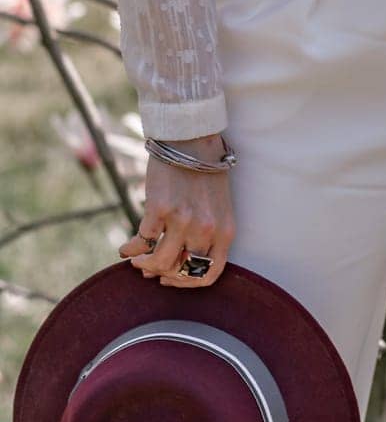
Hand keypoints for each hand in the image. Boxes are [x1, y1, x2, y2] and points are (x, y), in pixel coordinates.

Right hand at [118, 132, 235, 289]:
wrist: (191, 137)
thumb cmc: (203, 171)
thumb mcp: (217, 206)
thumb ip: (203, 234)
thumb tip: (172, 262)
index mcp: (224, 230)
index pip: (209, 275)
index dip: (187, 284)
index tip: (171, 279)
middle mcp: (206, 229)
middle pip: (182, 273)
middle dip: (163, 274)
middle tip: (149, 270)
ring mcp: (183, 220)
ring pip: (160, 262)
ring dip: (144, 265)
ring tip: (136, 260)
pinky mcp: (160, 210)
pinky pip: (142, 242)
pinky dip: (130, 250)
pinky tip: (124, 249)